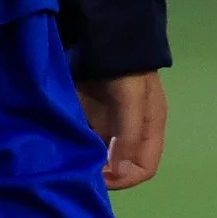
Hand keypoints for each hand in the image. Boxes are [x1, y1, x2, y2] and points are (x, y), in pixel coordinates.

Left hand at [76, 70, 167, 189]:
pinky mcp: (91, 118)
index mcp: (149, 129)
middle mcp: (131, 132)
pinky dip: (79, 149)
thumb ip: (129, 136)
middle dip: (105, 173)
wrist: (105, 40)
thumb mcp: (132, 100)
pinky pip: (87, 143)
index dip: (125, 178)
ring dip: (90, 163)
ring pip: (103, 157)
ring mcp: (110, 125)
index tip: (102, 176)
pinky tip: (66, 148)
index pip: (145, 168)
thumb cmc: (125, 70)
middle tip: (83, 170)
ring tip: (73, 161)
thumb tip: (119, 173)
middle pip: (122, 166)